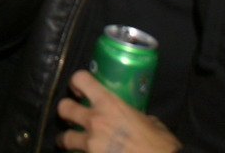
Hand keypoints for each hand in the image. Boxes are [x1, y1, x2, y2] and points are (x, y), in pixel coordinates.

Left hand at [56, 71, 180, 152]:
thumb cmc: (160, 145)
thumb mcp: (151, 123)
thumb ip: (136, 116)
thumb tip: (134, 118)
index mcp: (110, 104)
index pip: (81, 79)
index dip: (77, 82)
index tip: (80, 91)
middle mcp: (95, 121)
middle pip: (64, 108)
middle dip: (66, 112)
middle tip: (73, 117)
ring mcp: (90, 144)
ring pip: (64, 138)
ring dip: (67, 140)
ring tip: (73, 143)